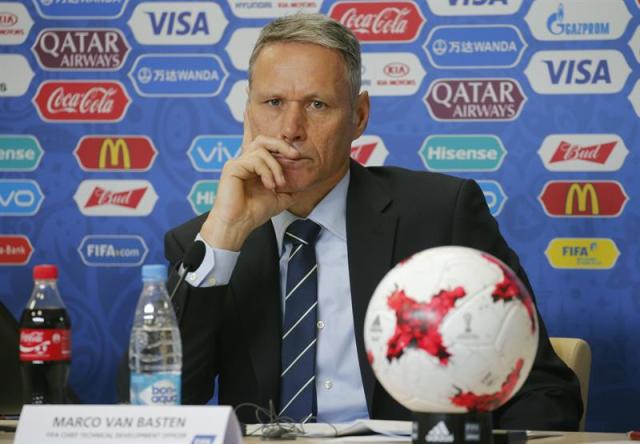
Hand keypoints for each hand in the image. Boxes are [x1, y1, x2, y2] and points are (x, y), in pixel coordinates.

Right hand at [199, 111, 299, 250]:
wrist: (239, 225)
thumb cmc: (255, 212)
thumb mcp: (280, 197)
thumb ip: (289, 185)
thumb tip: (304, 180)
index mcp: (253, 164)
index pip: (256, 140)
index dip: (254, 123)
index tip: (252, 107)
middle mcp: (244, 160)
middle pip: (265, 139)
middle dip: (283, 145)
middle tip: (296, 157)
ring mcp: (237, 162)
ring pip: (262, 149)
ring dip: (276, 166)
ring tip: (278, 184)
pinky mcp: (232, 167)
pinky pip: (255, 159)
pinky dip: (267, 171)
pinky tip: (269, 185)